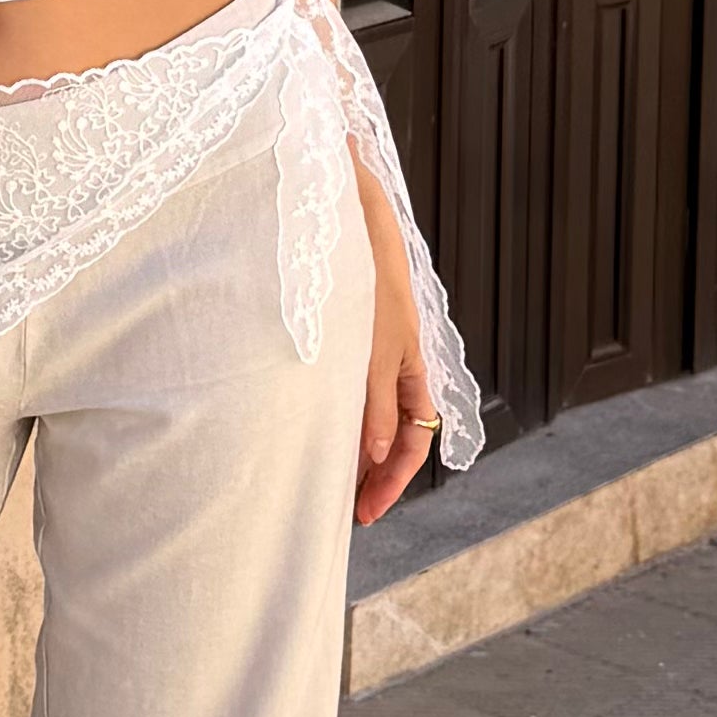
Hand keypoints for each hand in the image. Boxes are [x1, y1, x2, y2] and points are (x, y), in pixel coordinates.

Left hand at [354, 202, 437, 527]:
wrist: (341, 201)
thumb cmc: (360, 262)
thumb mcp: (370, 336)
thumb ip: (374, 393)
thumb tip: (377, 451)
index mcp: (407, 359)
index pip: (414, 435)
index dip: (393, 477)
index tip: (366, 510)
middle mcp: (390, 359)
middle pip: (392, 433)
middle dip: (373, 476)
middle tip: (347, 515)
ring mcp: (365, 348)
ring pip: (367, 414)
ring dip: (351, 451)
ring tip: (322, 486)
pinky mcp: (340, 336)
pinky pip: (343, 389)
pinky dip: (332, 418)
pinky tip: (302, 432)